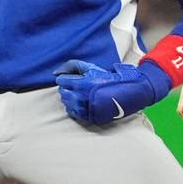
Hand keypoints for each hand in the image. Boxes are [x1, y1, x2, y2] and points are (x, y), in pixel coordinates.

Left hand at [53, 59, 171, 124]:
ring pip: (66, 103)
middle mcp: (81, 97)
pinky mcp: (89, 117)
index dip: (67, 78)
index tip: (75, 79)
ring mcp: (85, 109)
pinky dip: (74, 107)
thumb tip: (55, 73)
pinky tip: (82, 103)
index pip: (62, 81)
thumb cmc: (108, 79)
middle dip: (68, 88)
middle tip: (78, 86)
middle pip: (62, 92)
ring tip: (81, 94)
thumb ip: (72, 66)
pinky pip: (72, 112)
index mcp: (82, 83)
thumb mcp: (92, 68)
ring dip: (70, 97)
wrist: (126, 93)